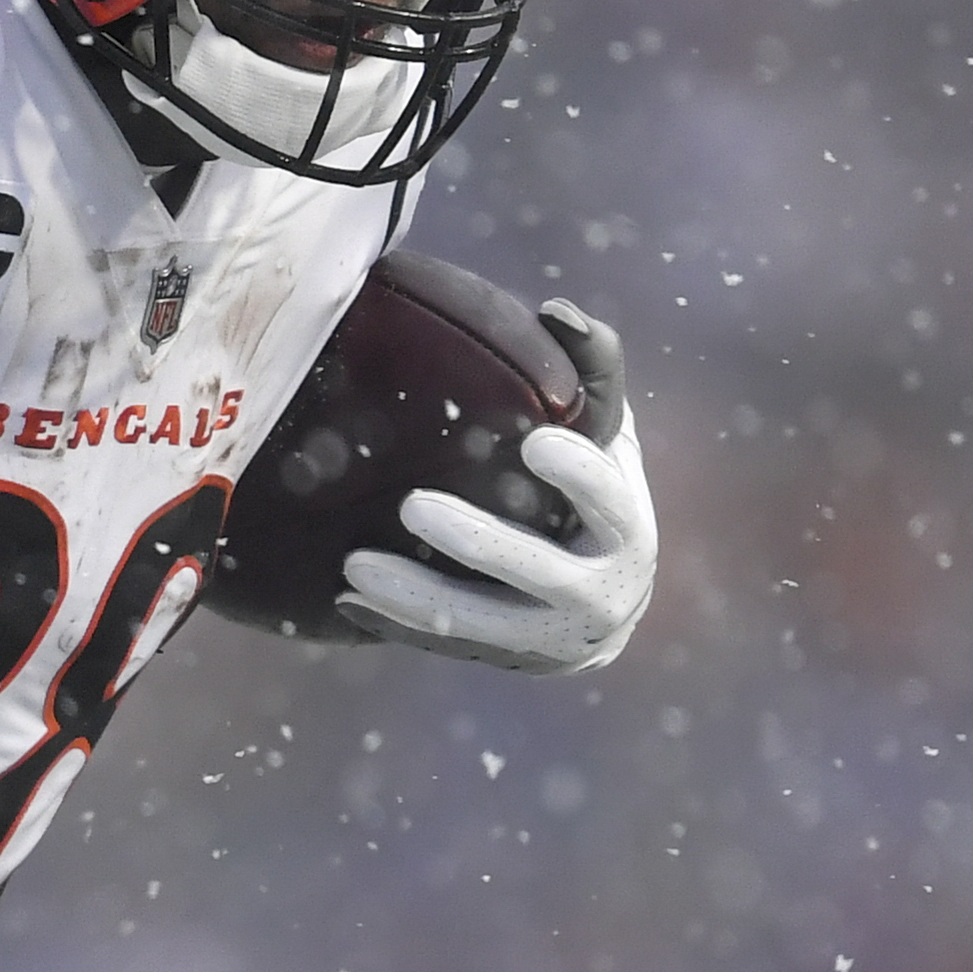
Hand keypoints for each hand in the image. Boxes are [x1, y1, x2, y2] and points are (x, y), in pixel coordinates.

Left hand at [336, 297, 656, 673]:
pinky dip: (393, 626)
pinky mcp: (502, 660)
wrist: (603, 604)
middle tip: (413, 507)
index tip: (536, 443)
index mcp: (627, 531)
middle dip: (479, 543)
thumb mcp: (608, 436)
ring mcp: (546, 639)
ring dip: (416, 598)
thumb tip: (556, 310)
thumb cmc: (597, 494)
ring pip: (479, 625)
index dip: (578, 475)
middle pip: (537, 573)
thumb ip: (593, 371)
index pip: (609, 500)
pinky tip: (344, 601)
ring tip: (354, 567)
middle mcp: (597, 596)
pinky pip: (443, 648)